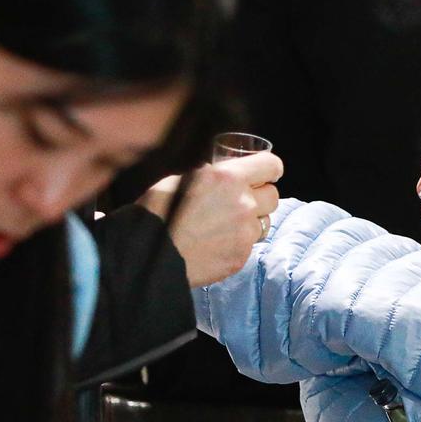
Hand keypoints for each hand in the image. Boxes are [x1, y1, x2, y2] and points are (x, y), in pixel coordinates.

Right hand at [139, 151, 283, 286]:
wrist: (147, 256)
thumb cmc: (156, 214)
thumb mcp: (180, 179)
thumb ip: (209, 175)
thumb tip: (220, 172)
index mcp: (228, 177)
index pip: (271, 165)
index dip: (268, 168)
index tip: (265, 173)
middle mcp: (243, 204)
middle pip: (272, 195)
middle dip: (259, 196)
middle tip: (240, 200)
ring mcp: (244, 233)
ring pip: (264, 222)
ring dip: (251, 221)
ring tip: (226, 225)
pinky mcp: (241, 257)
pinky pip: (250, 245)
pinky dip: (239, 243)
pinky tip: (217, 243)